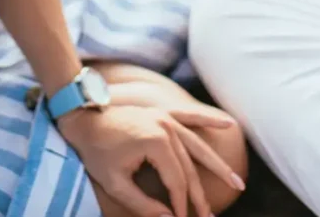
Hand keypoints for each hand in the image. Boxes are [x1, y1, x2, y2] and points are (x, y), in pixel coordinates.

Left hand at [58, 104, 242, 216]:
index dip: (182, 205)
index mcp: (156, 142)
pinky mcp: (162, 113)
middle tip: (210, 216)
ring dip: (215, 165)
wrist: (83, 118)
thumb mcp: (116, 184)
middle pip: (189, 167)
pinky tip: (228, 125)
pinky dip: (209, 120)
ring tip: (236, 182)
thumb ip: (143, 205)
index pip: (177, 182)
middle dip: (200, 194)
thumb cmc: (97, 152)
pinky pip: (190, 117)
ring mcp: (165, 118)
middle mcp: (166, 128)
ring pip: (196, 146)